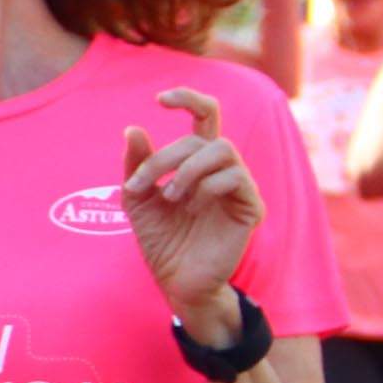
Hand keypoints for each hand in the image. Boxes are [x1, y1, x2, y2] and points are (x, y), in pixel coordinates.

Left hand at [118, 88, 265, 322]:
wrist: (176, 282)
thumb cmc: (162, 241)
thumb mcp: (137, 201)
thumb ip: (136, 166)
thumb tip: (132, 129)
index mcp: (198, 162)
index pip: (205, 116)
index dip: (188, 99)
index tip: (160, 99)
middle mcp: (222, 169)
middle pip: (202, 138)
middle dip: (164, 157)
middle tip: (142, 185)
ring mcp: (239, 187)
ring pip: (223, 149)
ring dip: (188, 169)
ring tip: (171, 196)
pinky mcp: (250, 207)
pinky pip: (236, 178)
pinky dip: (208, 186)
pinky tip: (192, 206)